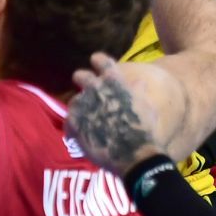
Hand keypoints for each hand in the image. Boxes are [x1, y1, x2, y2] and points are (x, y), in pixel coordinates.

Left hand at [65, 53, 167, 174]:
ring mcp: (84, 106)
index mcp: (114, 82)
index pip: (102, 61)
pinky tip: (77, 134)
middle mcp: (96, 90)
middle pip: (81, 76)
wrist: (134, 155)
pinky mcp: (75, 124)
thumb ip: (138, 92)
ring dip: (79, 107)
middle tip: (82, 85)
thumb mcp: (146, 107)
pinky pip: (68, 122)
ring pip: (74, 100)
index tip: (95, 60)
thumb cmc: (144, 129)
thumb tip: (138, 82)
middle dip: (81, 79)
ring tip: (84, 117)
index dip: (98, 60)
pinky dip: (73, 128)